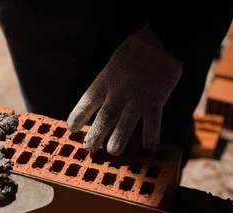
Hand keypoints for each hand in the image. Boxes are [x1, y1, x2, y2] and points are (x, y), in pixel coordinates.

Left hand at [67, 24, 182, 154]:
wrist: (161, 40)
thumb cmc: (136, 52)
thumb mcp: (113, 65)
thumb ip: (107, 84)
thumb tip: (99, 104)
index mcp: (106, 80)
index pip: (88, 100)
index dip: (79, 115)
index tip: (70, 128)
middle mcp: (119, 90)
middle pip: (105, 115)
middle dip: (96, 133)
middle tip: (89, 148)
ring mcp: (138, 96)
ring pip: (126, 121)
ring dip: (119, 138)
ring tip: (113, 152)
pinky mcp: (156, 99)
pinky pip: (153, 120)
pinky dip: (151, 134)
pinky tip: (148, 147)